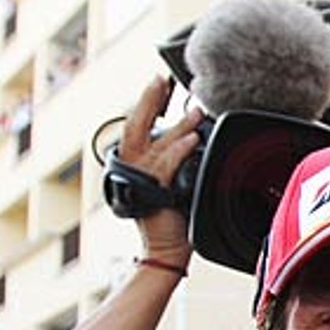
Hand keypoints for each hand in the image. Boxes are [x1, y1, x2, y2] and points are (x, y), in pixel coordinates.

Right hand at [119, 75, 203, 262]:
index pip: (141, 125)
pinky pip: (165, 166)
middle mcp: (133, 167)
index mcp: (137, 161)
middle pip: (136, 125)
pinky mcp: (151, 192)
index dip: (150, 102)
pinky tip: (193, 139)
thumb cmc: (175, 218)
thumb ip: (180, 158)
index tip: (163, 82)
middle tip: (162, 78)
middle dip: (150, 99)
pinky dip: (179, 151)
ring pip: (153, 143)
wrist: (167, 250)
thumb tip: (197, 132)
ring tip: (196, 110)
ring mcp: (139, 179)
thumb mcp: (178, 181)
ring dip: (176, 124)